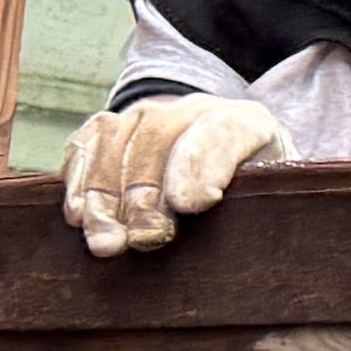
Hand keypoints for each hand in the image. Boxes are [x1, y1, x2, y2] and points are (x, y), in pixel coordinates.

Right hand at [63, 96, 291, 255]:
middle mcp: (194, 109)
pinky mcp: (113, 129)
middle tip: (142, 240)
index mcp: (248, 123)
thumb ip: (258, 198)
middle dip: (145, 195)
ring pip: (114, 142)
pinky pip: (86, 144)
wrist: (232, 170)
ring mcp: (148, 115)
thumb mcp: (274, 198)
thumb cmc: (255, 198)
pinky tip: (77, 215)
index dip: (199, 165)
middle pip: (156, 139)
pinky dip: (77, 179)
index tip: (189, 205)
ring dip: (104, 195)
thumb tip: (200, 207)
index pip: (221, 133)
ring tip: (106, 241)